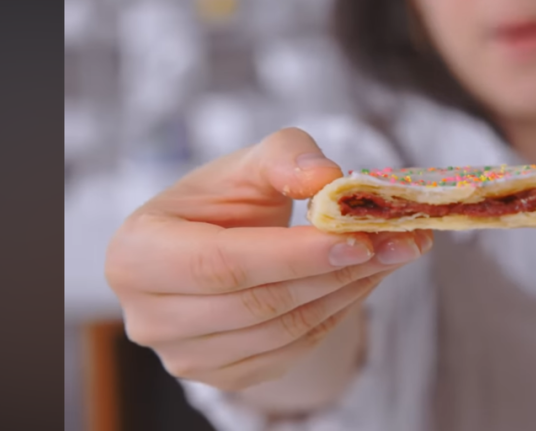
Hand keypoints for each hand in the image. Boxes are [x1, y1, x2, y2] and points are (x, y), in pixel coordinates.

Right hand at [105, 128, 432, 390]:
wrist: (217, 248)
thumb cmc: (225, 203)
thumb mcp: (247, 166)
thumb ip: (285, 158)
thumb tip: (327, 177)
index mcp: (136, 254)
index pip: (220, 263)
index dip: (292, 255)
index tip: (358, 237)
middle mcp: (148, 317)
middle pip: (258, 303)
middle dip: (336, 271)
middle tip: (398, 242)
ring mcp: (184, 356)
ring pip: (282, 332)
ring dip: (348, 291)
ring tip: (392, 253)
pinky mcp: (223, 377)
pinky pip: (292, 352)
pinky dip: (338, 314)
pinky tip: (364, 279)